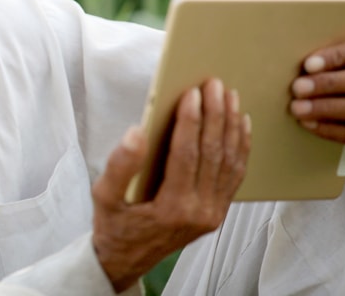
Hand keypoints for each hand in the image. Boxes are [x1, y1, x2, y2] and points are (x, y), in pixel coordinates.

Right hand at [91, 78, 250, 291]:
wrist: (127, 259)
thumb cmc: (114, 225)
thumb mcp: (104, 197)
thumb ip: (119, 166)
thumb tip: (137, 133)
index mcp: (172, 207)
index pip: (186, 154)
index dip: (190, 121)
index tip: (192, 93)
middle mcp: (199, 212)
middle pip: (213, 153)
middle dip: (215, 114)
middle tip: (214, 85)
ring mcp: (212, 213)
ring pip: (229, 162)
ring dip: (231, 126)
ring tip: (229, 96)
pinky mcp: (217, 212)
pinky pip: (235, 175)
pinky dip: (240, 147)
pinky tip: (240, 125)